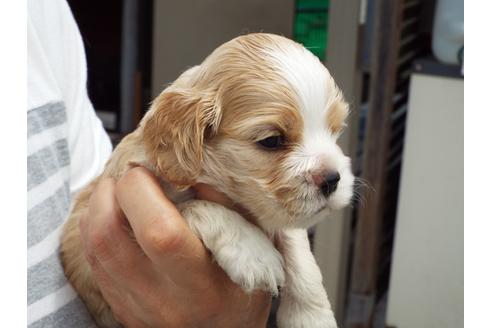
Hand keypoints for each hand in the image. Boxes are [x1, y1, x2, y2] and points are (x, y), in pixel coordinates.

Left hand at [79, 167, 270, 326]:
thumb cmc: (244, 294)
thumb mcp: (255, 252)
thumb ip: (229, 209)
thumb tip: (191, 171)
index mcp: (199, 286)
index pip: (158, 232)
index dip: (144, 190)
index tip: (151, 168)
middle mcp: (159, 299)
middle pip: (110, 236)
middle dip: (112, 191)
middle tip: (131, 172)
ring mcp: (133, 306)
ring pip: (94, 247)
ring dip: (99, 206)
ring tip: (119, 187)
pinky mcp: (120, 306)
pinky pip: (93, 261)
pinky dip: (96, 227)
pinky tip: (115, 213)